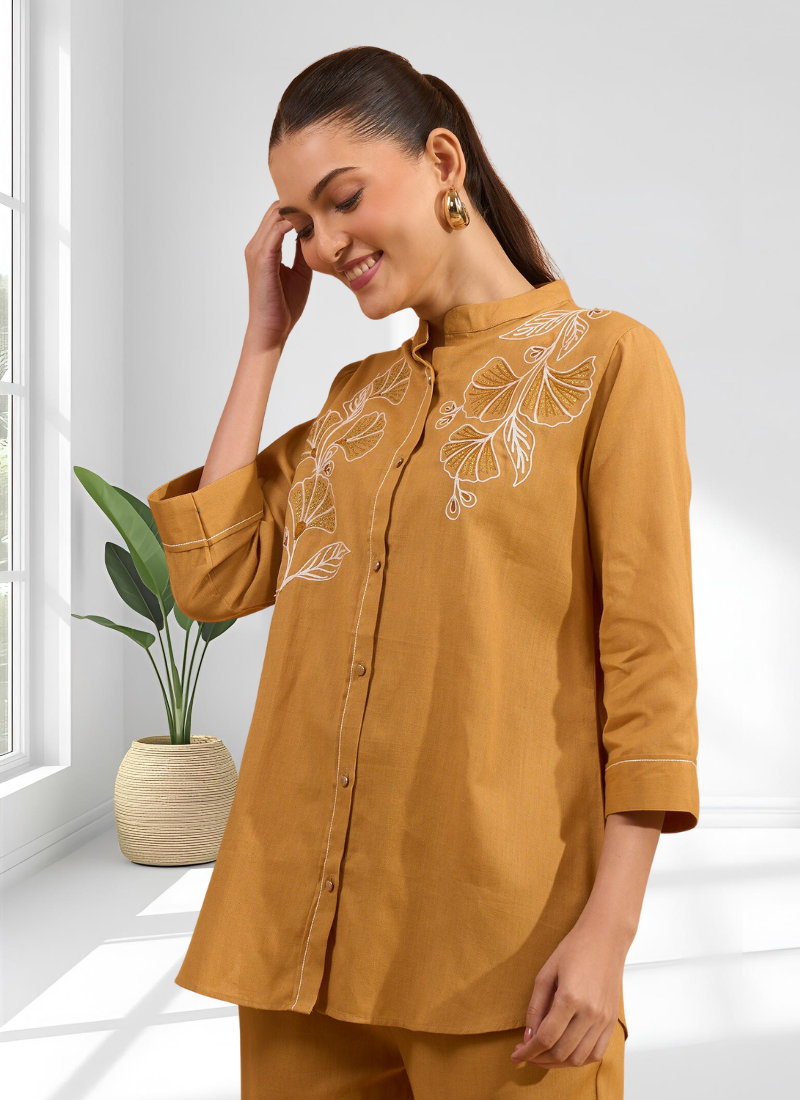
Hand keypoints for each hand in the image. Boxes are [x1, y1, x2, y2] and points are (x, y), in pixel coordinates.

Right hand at [243, 200, 312, 353]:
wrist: (271, 330)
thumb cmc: (284, 306)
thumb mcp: (299, 273)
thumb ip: (302, 252)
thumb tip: (315, 236)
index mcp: (263, 248)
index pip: (277, 216)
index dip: (297, 210)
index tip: (321, 209)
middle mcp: (256, 246)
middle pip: (275, 210)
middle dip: (298, 205)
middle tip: (323, 205)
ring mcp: (256, 251)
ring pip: (275, 216)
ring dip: (297, 211)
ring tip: (320, 211)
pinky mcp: (262, 259)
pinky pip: (276, 231)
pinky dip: (292, 224)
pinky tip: (310, 224)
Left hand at [510, 917, 628, 1068]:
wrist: (605, 938)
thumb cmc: (574, 950)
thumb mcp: (546, 973)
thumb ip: (536, 1007)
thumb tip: (529, 1036)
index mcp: (570, 998)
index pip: (546, 1038)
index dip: (528, 1051)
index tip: (516, 1055)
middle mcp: (590, 1013)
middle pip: (561, 1052)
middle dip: (538, 1058)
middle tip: (525, 1053)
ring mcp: (603, 1019)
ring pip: (578, 1058)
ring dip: (557, 1063)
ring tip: (542, 1055)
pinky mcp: (611, 1021)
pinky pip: (596, 1053)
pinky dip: (578, 1059)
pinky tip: (564, 1052)